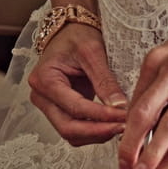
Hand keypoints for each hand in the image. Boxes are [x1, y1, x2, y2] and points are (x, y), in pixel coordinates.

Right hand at [28, 23, 127, 145]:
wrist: (70, 33)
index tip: (126, 117)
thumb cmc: (77, 36)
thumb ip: (105, 80)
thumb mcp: (93, 52)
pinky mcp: (61, 111)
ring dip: (98, 135)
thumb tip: (120, 106)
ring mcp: (49, 106)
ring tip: (123, 127)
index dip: (102, 116)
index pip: (75, 107)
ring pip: (72, 134)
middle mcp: (42, 97)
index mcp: (44, 79)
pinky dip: (96, 132)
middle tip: (126, 129)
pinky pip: (77, 130)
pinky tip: (114, 125)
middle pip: (68, 128)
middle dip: (99, 132)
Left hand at [117, 20, 167, 168]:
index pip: (135, 102)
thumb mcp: (167, 56)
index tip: (122, 152)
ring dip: (157, 150)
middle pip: (147, 114)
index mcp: (156, 62)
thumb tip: (135, 117)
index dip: (125, 131)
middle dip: (133, 144)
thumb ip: (152, 84)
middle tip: (126, 167)